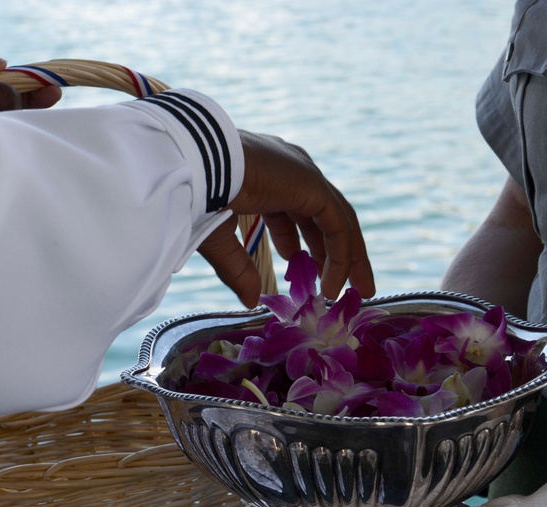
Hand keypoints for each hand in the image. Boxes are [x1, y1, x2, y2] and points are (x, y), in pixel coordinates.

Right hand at [203, 130, 373, 307]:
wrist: (192, 165)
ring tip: (354, 290)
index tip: (296, 266)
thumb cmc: (193, 195)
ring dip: (346, 258)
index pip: (295, 209)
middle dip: (332, 252)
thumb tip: (250, 301)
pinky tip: (332, 285)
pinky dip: (340, 257)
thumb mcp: (218, 239)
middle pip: (324, 216)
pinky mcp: (312, 185)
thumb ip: (238, 268)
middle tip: (335, 286)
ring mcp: (304, 174)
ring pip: (338, 221)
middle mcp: (291, 170)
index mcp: (267, 175)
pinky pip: (337, 226)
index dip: (299, 240)